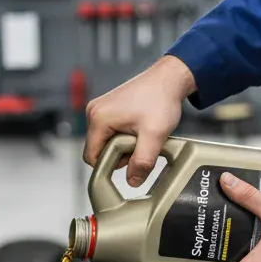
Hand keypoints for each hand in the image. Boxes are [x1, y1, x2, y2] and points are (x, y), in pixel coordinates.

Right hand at [84, 55, 195, 186]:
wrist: (169, 79)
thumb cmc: (160, 99)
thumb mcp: (154, 135)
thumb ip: (142, 162)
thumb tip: (132, 182)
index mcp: (98, 118)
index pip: (91, 157)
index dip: (109, 166)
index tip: (129, 163)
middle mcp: (94, 112)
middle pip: (98, 149)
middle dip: (119, 155)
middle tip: (140, 145)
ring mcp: (100, 109)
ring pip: (106, 142)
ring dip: (123, 145)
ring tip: (142, 135)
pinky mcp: (108, 108)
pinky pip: (111, 132)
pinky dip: (124, 136)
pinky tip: (139, 129)